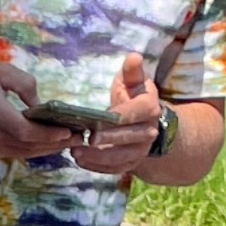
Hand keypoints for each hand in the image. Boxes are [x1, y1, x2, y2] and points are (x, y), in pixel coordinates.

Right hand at [0, 57, 69, 166]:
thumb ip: (24, 84)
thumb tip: (41, 104)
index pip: (28, 133)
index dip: (51, 135)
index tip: (70, 131)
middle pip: (30, 148)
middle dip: (56, 144)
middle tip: (77, 138)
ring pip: (23, 154)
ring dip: (45, 149)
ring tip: (65, 142)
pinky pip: (13, 154)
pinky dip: (30, 150)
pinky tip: (43, 143)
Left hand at [65, 61, 167, 181]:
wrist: (146, 122)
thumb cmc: (133, 96)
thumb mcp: (133, 81)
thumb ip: (132, 71)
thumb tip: (134, 56)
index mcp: (149, 109)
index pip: (133, 114)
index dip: (116, 118)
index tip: (98, 121)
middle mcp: (149, 132)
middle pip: (126, 138)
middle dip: (105, 141)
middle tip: (83, 140)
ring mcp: (141, 150)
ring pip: (120, 158)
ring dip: (98, 158)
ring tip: (76, 153)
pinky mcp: (131, 163)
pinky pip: (115, 169)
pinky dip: (98, 167)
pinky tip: (81, 161)